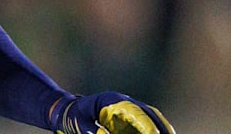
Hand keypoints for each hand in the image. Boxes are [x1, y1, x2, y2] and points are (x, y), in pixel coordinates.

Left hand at [52, 92, 174, 133]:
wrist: (68, 111)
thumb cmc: (73, 115)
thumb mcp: (80, 122)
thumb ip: (91, 130)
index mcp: (113, 100)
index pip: (136, 112)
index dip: (147, 125)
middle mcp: (125, 104)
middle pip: (150, 115)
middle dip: (162, 128)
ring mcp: (129, 112)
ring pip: (151, 121)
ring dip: (161, 131)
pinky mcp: (129, 122)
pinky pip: (144, 127)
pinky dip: (151, 132)